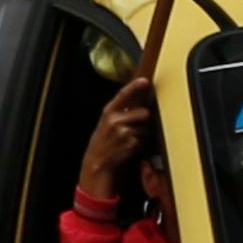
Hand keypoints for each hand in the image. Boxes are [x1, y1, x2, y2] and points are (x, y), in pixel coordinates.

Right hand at [74, 77, 159, 201]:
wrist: (97, 162)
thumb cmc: (103, 141)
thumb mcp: (106, 123)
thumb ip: (120, 112)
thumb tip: (138, 101)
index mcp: (108, 112)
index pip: (123, 95)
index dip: (135, 86)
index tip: (145, 81)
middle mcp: (115, 120)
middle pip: (143, 112)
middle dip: (144, 120)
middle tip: (136, 126)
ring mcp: (123, 132)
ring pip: (146, 128)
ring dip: (142, 134)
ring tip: (129, 140)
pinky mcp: (130, 144)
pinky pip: (144, 140)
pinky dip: (140, 144)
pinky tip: (129, 147)